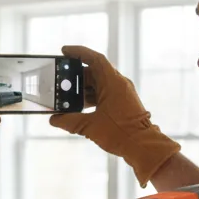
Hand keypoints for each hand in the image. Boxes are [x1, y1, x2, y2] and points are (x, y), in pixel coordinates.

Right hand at [50, 45, 179, 187]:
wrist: (143, 147)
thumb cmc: (121, 133)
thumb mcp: (90, 126)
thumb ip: (69, 121)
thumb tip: (55, 119)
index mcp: (113, 82)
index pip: (95, 59)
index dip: (79, 52)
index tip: (65, 51)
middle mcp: (119, 84)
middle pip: (94, 73)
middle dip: (76, 76)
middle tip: (61, 80)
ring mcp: (122, 94)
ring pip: (99, 85)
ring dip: (83, 89)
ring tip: (66, 96)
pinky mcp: (122, 105)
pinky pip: (104, 95)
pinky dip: (91, 99)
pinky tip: (79, 109)